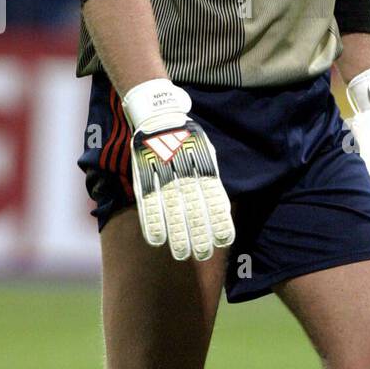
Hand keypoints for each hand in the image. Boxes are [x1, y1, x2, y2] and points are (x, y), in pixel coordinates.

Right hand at [121, 78, 235, 260]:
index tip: (224, 241)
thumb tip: (223, 206)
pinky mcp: (145, 172)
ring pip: (172, 207)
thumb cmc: (187, 139)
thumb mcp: (206, 151)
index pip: (214, 197)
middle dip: (198, 232)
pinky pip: (148, 200)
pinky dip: (152, 221)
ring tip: (180, 255)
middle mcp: (185, 170)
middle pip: (193, 206)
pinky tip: (156, 240)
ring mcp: (163, 171)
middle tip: (202, 255)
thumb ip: (211, 177)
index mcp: (203, 164)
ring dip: (176, 233)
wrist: (159, 113)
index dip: (219, 220)